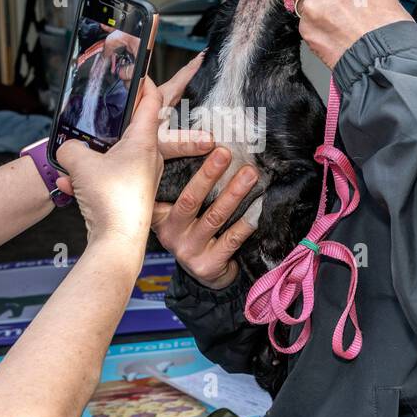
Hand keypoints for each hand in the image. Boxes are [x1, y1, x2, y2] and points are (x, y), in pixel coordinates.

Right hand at [54, 78, 163, 247]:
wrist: (117, 243)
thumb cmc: (110, 200)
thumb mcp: (80, 163)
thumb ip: (70, 147)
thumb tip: (68, 149)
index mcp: (144, 141)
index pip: (151, 101)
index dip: (144, 83)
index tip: (137, 73)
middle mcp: (148, 158)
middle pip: (132, 129)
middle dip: (110, 125)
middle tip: (100, 116)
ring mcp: (140, 178)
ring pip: (113, 158)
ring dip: (90, 161)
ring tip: (70, 170)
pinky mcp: (130, 196)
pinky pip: (106, 180)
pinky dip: (88, 182)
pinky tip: (69, 189)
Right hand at [151, 148, 258, 289]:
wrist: (205, 272)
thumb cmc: (196, 230)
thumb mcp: (183, 210)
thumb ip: (185, 185)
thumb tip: (210, 146)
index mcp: (160, 214)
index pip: (166, 186)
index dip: (181, 167)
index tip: (199, 145)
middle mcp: (170, 233)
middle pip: (190, 199)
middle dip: (209, 174)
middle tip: (225, 153)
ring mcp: (187, 251)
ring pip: (214, 217)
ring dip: (234, 193)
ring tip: (250, 174)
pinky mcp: (206, 265)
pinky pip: (230, 240)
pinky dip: (245, 223)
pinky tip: (256, 208)